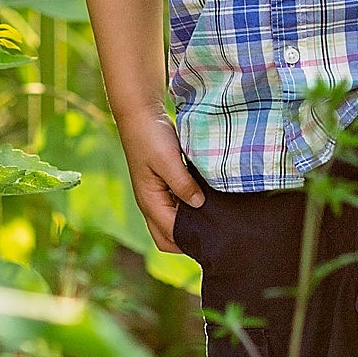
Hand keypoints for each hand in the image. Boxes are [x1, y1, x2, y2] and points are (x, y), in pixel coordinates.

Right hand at [117, 110, 203, 251]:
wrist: (140, 114)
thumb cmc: (151, 136)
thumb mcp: (167, 159)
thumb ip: (182, 183)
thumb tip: (199, 205)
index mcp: (149, 202)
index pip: (171, 235)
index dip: (192, 239)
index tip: (217, 238)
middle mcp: (151, 204)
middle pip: (167, 238)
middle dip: (188, 241)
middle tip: (217, 234)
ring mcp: (157, 196)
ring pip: (172, 224)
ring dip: (190, 225)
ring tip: (217, 221)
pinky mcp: (164, 186)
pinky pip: (176, 207)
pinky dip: (190, 210)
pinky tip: (209, 203)